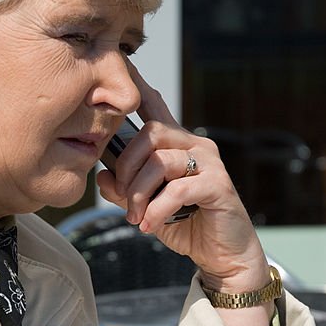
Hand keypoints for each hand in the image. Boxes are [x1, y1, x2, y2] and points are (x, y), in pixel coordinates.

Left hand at [96, 65, 268, 293]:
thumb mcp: (147, 207)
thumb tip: (103, 175)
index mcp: (177, 144)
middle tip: (123, 200)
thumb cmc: (187, 226)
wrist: (223, 256)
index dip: (137, 88)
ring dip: (140, 194)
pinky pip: (177, 188)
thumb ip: (125, 191)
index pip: (155, 108)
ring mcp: (209, 163)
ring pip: (159, 162)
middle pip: (149, 135)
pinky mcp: (217, 185)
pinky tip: (150, 225)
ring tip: (137, 218)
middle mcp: (195, 145)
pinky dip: (157, 210)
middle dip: (126, 168)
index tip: (121, 69)